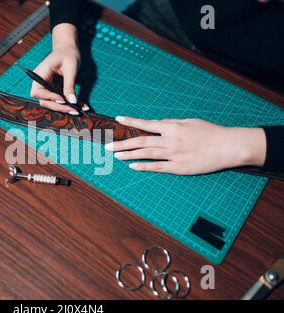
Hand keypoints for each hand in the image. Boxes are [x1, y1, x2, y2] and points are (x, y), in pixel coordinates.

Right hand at [30, 23, 88, 114]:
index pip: (37, 92)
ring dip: (66, 109)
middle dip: (59, 107)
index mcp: (40, 74)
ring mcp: (47, 88)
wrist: (68, 49)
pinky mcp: (55, 91)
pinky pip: (60, 101)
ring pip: (52, 104)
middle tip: (75, 110)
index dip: (48, 97)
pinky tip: (81, 106)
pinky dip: (70, 105)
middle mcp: (41, 82)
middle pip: (45, 101)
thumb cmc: (68, 53)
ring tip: (80, 109)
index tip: (62, 99)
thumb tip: (72, 101)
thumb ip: (70, 84)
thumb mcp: (71, 67)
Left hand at [105, 117, 266, 174]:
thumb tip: (156, 124)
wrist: (228, 147)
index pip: (147, 124)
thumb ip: (171, 123)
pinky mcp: (179, 168)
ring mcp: (174, 155)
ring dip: (129, 154)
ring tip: (115, 155)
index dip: (131, 121)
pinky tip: (132, 166)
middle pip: (141, 141)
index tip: (118, 120)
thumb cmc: (210, 132)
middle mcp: (171, 140)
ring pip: (146, 154)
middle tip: (108, 145)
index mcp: (173, 127)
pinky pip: (158, 167)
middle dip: (123, 143)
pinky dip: (144, 166)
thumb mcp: (190, 122)